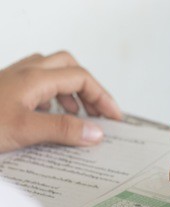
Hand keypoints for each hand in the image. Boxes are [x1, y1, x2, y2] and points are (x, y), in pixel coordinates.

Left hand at [0, 51, 121, 152]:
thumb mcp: (24, 130)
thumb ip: (62, 129)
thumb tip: (95, 132)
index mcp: (34, 78)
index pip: (81, 78)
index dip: (102, 97)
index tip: (113, 116)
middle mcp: (25, 73)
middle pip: (69, 67)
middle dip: (89, 88)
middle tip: (98, 111)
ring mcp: (14, 79)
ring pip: (52, 74)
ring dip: (71, 91)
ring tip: (79, 114)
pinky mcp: (5, 90)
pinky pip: (37, 85)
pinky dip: (52, 96)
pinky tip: (50, 114)